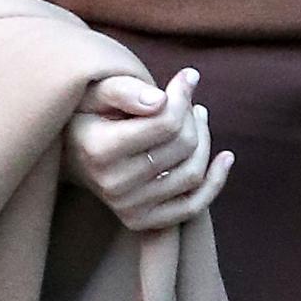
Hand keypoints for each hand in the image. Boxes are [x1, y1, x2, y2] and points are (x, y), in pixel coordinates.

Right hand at [61, 67, 233, 232]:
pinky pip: (192, 206)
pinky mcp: (142, 221)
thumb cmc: (92, 112)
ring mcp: (127, 208)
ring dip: (204, 139)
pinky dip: (215, 182)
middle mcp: (112, 185)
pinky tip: (226, 157)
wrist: (75, 151)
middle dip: (192, 116)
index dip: (183, 95)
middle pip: (183, 145)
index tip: (186, 79)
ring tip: (197, 116)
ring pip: (193, 172)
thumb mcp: (99, 90)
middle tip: (187, 101)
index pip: (166, 122)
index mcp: (99, 150)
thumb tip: (160, 101)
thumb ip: (127, 90)